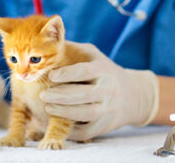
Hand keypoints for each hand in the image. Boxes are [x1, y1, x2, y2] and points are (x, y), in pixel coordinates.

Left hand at [40, 41, 158, 140]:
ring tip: (47, 107)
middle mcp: (107, 90)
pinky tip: (55, 122)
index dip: (67, 74)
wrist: (132, 95)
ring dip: (63, 112)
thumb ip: (74, 50)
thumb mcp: (94, 56)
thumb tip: (48, 43)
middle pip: (83, 95)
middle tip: (42, 95)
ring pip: (84, 113)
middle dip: (60, 96)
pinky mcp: (104, 126)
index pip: (85, 71)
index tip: (51, 75)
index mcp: (104, 70)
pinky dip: (69, 129)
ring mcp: (107, 109)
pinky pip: (85, 131)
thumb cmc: (105, 72)